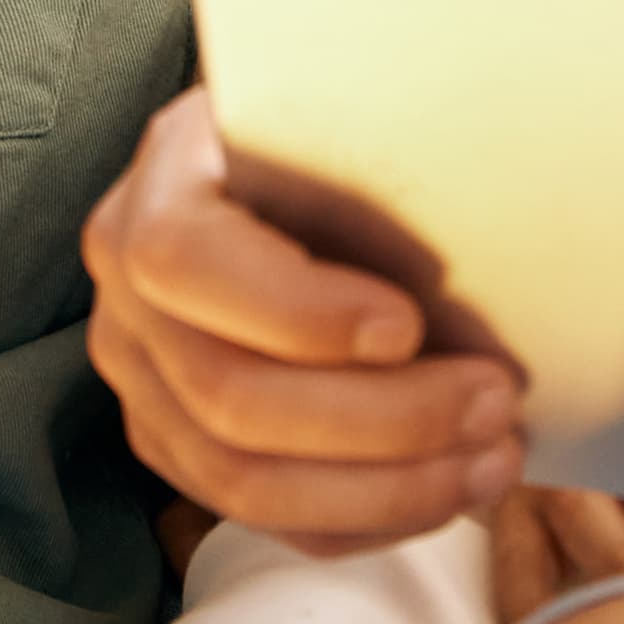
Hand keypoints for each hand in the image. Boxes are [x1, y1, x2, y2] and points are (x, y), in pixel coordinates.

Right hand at [82, 89, 528, 557]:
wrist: (289, 163)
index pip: (188, 263)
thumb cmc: (333, 130)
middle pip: (229, 395)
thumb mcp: (346, 107)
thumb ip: (379, 159)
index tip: (409, 326)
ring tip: (492, 459)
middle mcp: (129, 294)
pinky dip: (365, 516)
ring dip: (386, 486)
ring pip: (243, 478)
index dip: (297, 312)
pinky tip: (447, 491)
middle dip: (382, 418)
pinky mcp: (178, 447)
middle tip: (494, 400)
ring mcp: (144, 382)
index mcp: (161, 186)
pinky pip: (264, 516)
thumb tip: (484, 247)